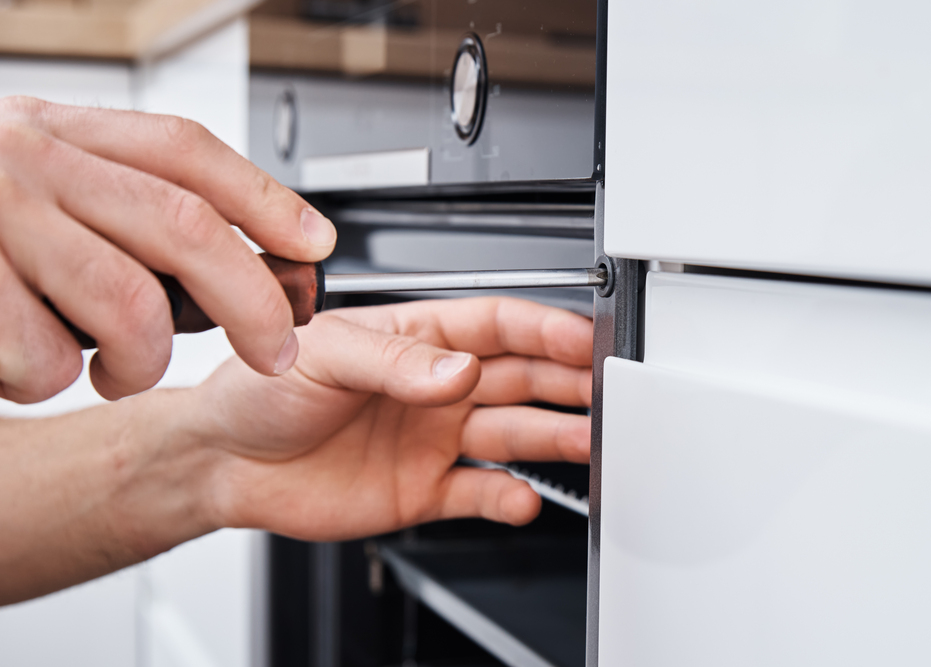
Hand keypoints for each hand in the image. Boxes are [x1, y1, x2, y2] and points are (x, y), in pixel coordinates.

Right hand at [0, 96, 336, 402]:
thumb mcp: (38, 181)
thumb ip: (118, 201)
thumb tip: (243, 250)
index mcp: (59, 130)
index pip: (186, 152)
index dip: (265, 198)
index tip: (315, 243)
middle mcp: (29, 159)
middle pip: (184, 227)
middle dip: (248, 302)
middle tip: (272, 351)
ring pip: (125, 302)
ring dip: (141, 360)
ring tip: (121, 370)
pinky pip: (43, 355)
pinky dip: (54, 380)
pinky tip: (33, 368)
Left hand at [196, 297, 592, 539]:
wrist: (226, 460)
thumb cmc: (261, 388)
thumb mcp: (324, 352)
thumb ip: (396, 362)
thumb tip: (460, 370)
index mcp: (417, 340)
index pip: (497, 326)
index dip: (544, 329)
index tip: (581, 338)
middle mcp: (435, 387)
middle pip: (521, 378)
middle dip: (566, 382)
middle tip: (604, 390)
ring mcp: (433, 438)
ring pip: (512, 433)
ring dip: (553, 437)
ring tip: (587, 442)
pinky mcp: (424, 488)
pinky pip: (478, 492)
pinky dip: (505, 498)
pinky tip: (521, 499)